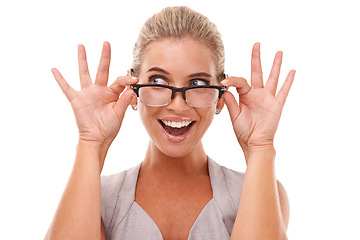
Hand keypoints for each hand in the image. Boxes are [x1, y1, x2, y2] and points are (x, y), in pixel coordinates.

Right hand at [51, 42, 137, 147]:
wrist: (97, 139)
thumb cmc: (109, 128)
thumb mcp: (119, 114)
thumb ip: (125, 100)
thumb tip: (131, 88)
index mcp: (112, 93)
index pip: (120, 81)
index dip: (127, 79)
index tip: (134, 79)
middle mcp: (100, 90)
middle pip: (102, 70)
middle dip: (105, 56)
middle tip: (106, 43)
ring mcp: (87, 94)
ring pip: (85, 73)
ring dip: (83, 60)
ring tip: (81, 46)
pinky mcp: (76, 100)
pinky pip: (67, 88)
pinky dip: (60, 79)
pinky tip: (54, 69)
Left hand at [221, 43, 294, 157]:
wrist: (253, 143)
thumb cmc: (243, 131)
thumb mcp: (234, 115)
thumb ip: (231, 102)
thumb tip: (225, 89)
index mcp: (245, 96)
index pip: (240, 82)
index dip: (232, 80)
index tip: (224, 82)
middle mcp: (257, 94)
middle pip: (257, 72)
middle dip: (256, 58)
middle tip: (257, 44)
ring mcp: (268, 98)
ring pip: (272, 78)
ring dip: (275, 65)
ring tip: (278, 52)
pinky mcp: (276, 104)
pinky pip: (283, 91)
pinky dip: (288, 81)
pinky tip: (292, 71)